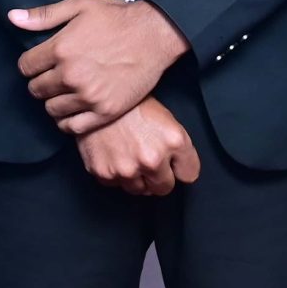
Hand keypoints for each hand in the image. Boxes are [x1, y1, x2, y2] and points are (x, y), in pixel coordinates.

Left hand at [10, 0, 189, 136]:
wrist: (155, 34)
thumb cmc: (117, 17)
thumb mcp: (80, 5)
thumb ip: (44, 15)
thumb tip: (12, 18)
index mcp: (61, 48)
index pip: (25, 67)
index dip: (31, 64)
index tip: (41, 62)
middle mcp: (71, 75)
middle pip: (36, 90)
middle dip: (42, 82)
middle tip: (56, 76)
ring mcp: (88, 96)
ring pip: (51, 110)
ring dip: (54, 101)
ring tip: (66, 91)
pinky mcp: (104, 111)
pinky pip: (72, 127)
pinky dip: (68, 121)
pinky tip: (74, 109)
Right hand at [76, 97, 202, 195]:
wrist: (97, 97)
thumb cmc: (131, 104)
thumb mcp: (166, 118)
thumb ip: (178, 147)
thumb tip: (180, 170)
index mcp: (173, 141)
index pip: (189, 174)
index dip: (180, 167)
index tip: (173, 163)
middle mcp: (152, 159)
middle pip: (164, 188)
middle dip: (159, 177)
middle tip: (148, 158)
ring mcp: (127, 169)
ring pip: (140, 190)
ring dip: (137, 177)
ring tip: (129, 153)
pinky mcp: (105, 174)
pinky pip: (116, 185)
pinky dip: (115, 173)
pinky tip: (114, 154)